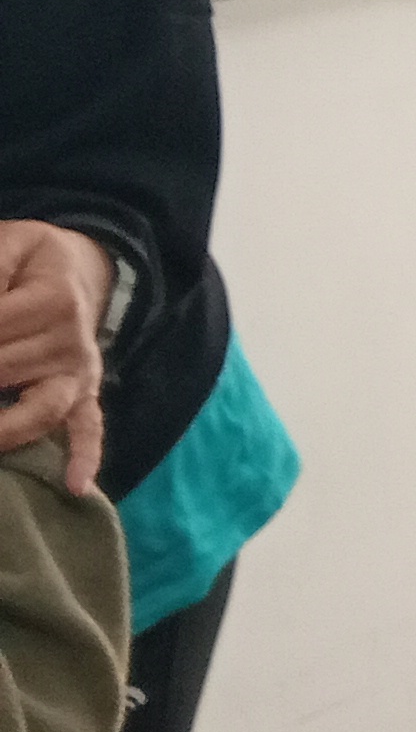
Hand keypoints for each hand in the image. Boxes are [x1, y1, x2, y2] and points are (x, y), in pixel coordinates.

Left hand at [0, 222, 113, 496]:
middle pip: (3, 373)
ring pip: (38, 410)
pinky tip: (75, 484)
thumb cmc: (30, 260)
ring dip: (1, 430)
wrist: (82, 269)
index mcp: (52, 299)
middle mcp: (71, 340)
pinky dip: (86, 456)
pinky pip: (89, 427)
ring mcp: (79, 372)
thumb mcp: (6, 246)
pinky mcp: (85, 392)